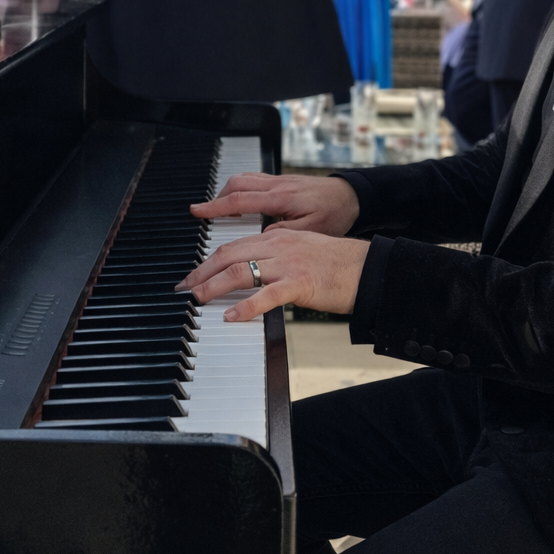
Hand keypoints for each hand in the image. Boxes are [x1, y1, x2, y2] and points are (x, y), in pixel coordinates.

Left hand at [176, 229, 369, 320]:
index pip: (234, 245)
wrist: (369, 268)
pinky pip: (266, 295)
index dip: (209, 260)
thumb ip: (278, 256)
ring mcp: (289, 263)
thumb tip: (256, 271)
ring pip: (241, 271)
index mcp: (279, 236)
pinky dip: (245, 306)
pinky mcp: (300, 284)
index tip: (194, 274)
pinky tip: (232, 316)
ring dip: (213, 286)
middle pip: (229, 254)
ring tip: (198, 299)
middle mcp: (279, 245)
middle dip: (202, 271)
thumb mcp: (303, 251)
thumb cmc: (339, 265)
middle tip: (185, 287)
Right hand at [190, 173, 359, 234]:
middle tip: (203, 213)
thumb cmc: (336, 213)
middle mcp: (276, 185)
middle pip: (235, 185)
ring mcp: (278, 180)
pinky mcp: (283, 181)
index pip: (239, 201)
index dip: (215, 207)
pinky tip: (240, 200)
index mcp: (280, 198)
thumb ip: (285, 234)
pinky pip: (254, 179)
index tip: (198, 212)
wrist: (352, 196)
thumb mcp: (313, 230)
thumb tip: (261, 237)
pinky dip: (240, 187)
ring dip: (226, 192)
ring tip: (218, 209)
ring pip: (243, 179)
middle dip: (215, 199)